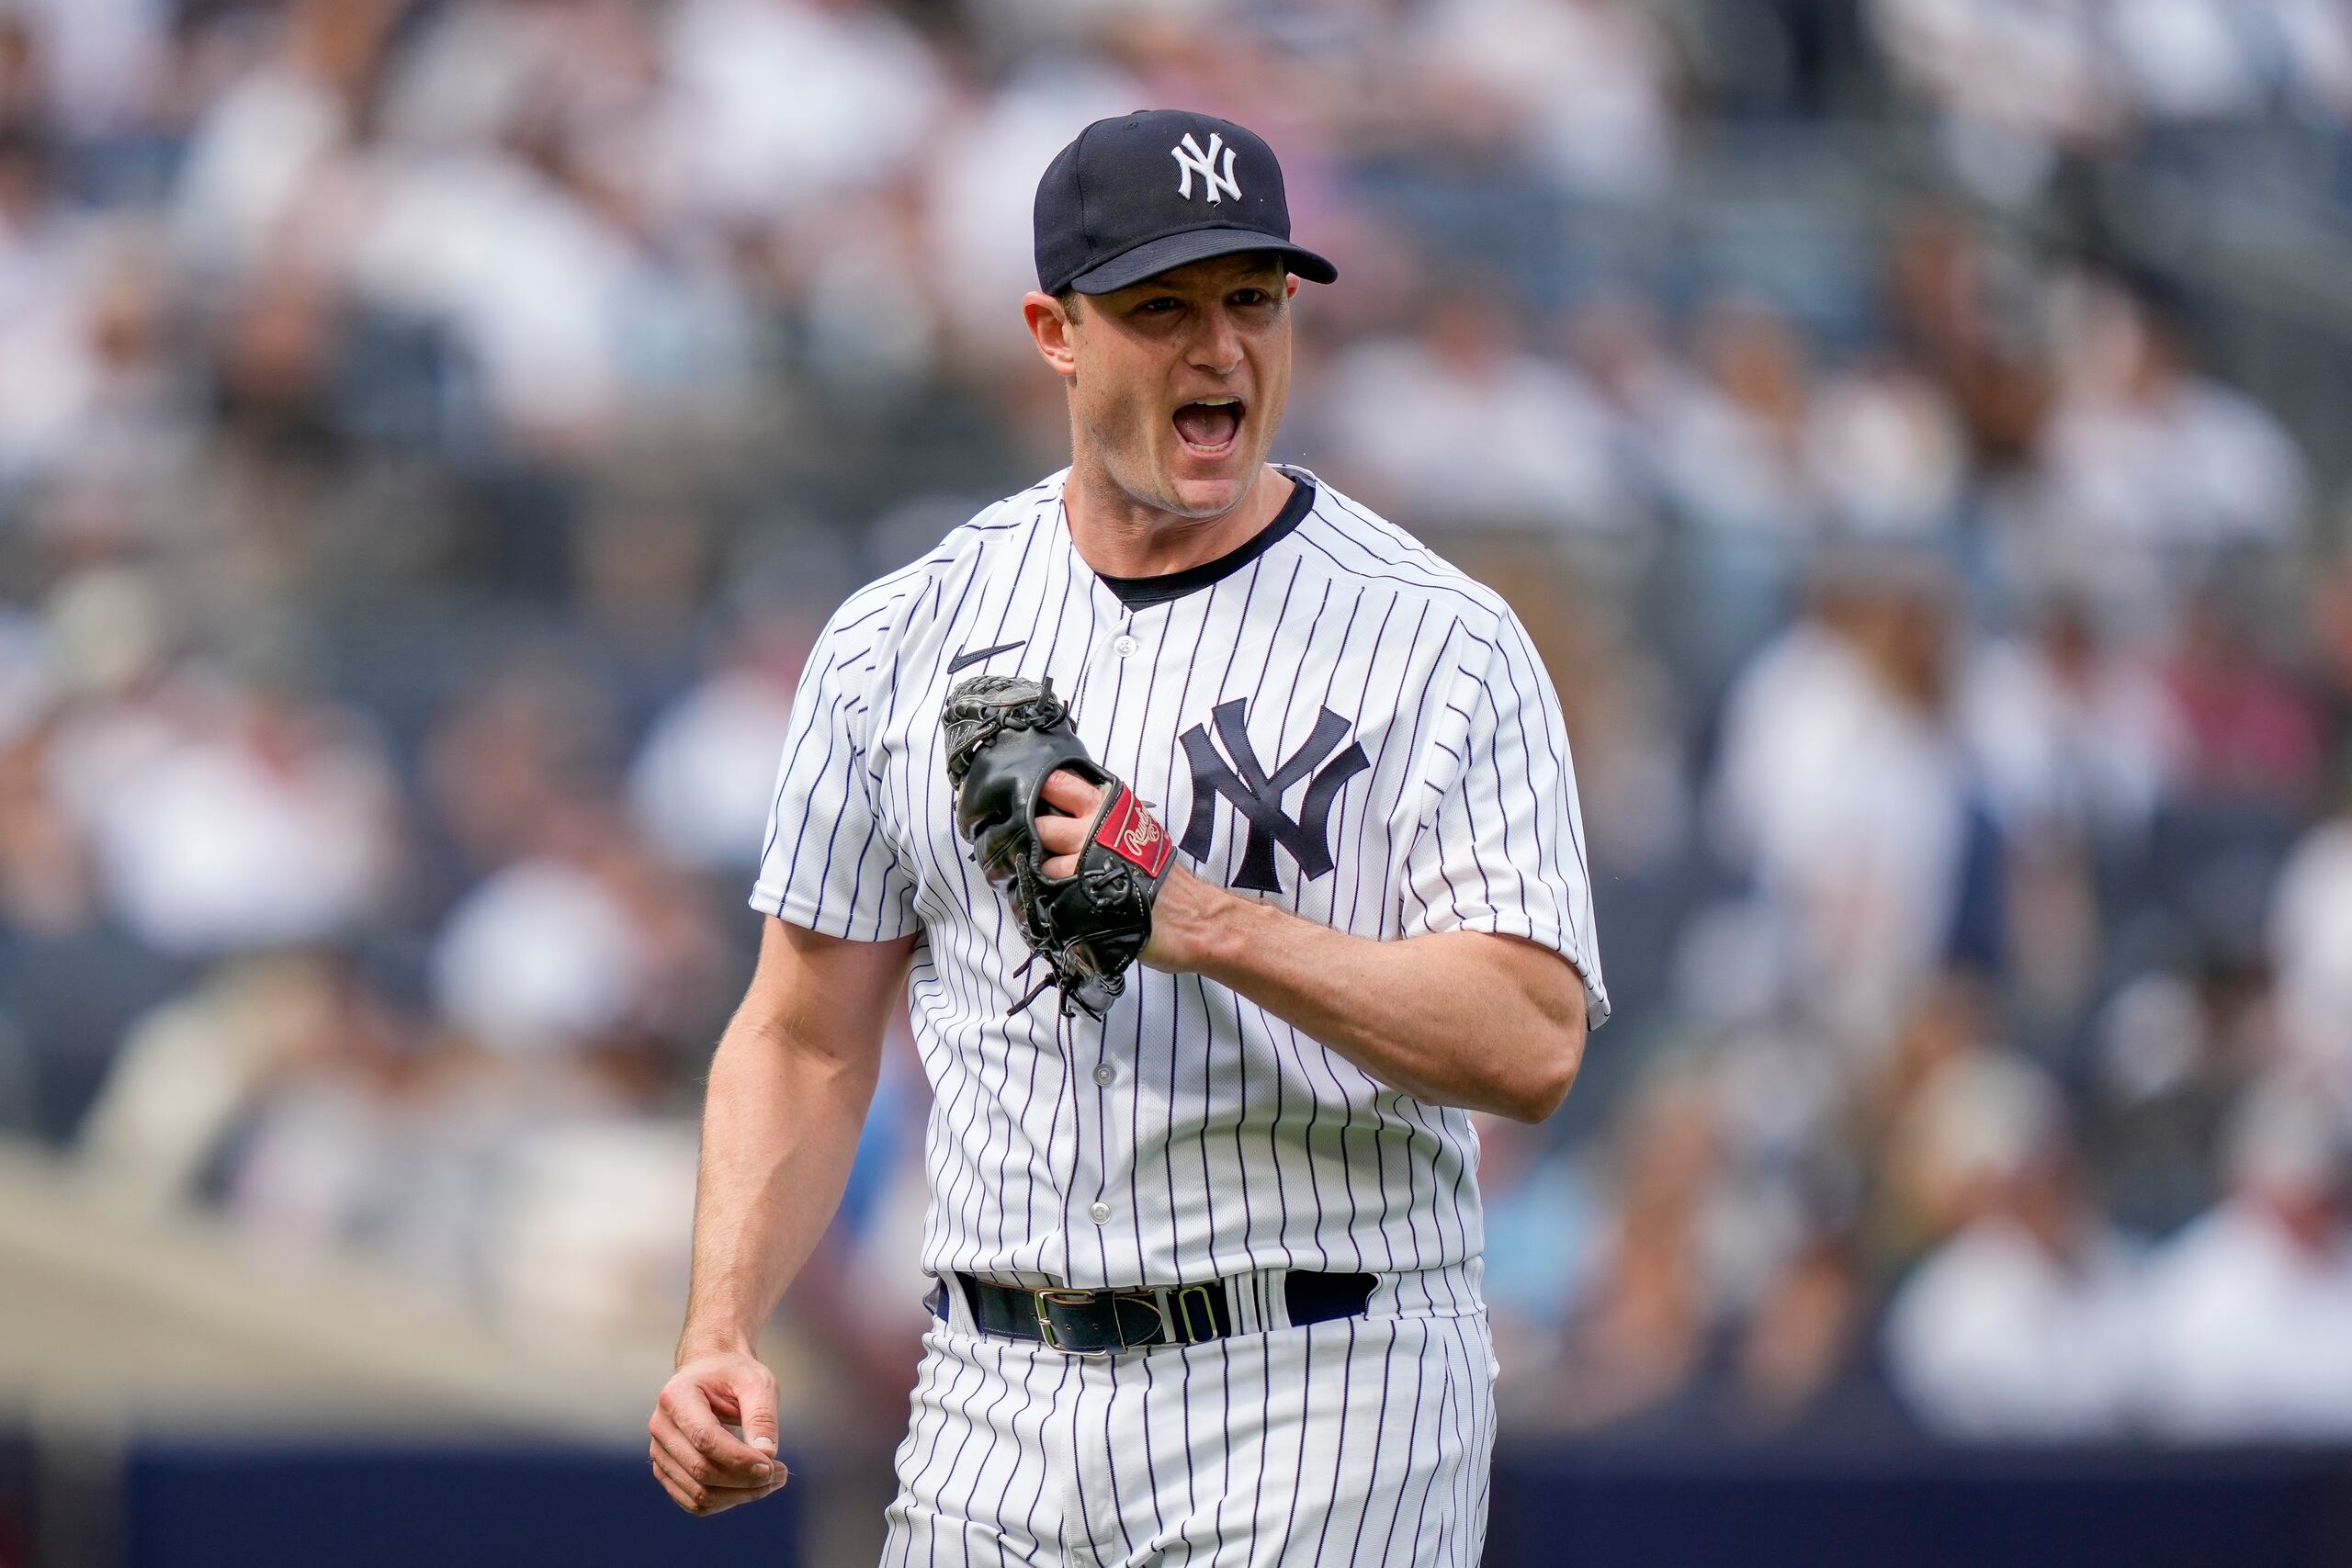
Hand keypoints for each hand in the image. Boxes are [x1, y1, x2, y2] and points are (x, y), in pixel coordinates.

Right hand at [647, 1351, 787, 1516]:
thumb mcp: (756, 1382)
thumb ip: (762, 1416)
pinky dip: (726, 1501)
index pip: (705, 1439)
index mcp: (677, 1397)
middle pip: (701, 1470)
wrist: (710, 1373)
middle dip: (745, 1480)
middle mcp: (661, 1426)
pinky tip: (750, 1487)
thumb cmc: (734, 1375)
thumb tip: (767, 1455)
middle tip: (782, 1473)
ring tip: (772, 1480)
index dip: (739, 1459)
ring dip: (739, 1496)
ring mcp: (659, 1452)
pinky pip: (694, 1502)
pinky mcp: (666, 1471)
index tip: (773, 1466)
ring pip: (698, 1494)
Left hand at [1035, 768, 1227, 971]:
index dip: (1041, 790)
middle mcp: (1089, 830)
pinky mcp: (1075, 897)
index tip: (1033, 798)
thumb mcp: (1135, 824)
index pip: (1058, 783)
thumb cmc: (1158, 870)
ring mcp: (1081, 864)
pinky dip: (1047, 893)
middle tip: (1042, 846)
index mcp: (1105, 806)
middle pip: (1039, 823)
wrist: (1185, 914)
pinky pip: (1047, 891)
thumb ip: (1101, 813)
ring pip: (1040, 861)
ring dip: (1041, 870)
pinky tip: (1059, 896)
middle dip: (1034, 835)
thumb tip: (1066, 806)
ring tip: (1057, 878)